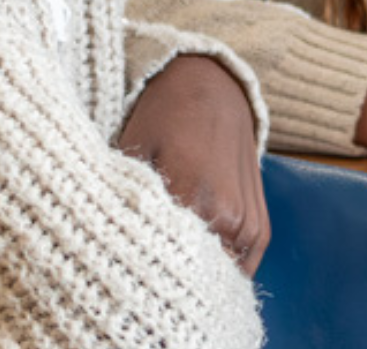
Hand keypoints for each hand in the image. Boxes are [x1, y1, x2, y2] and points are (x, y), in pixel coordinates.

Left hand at [117, 55, 268, 273]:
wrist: (211, 86)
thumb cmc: (164, 116)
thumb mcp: (133, 151)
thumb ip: (125, 200)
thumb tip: (105, 240)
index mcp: (193, 198)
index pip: (163, 261)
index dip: (141, 272)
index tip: (125, 273)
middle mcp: (228, 217)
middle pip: (194, 275)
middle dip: (168, 277)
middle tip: (142, 279)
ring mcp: (250, 224)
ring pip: (221, 276)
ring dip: (198, 278)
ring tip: (169, 274)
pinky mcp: (261, 226)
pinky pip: (244, 265)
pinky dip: (222, 271)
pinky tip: (198, 268)